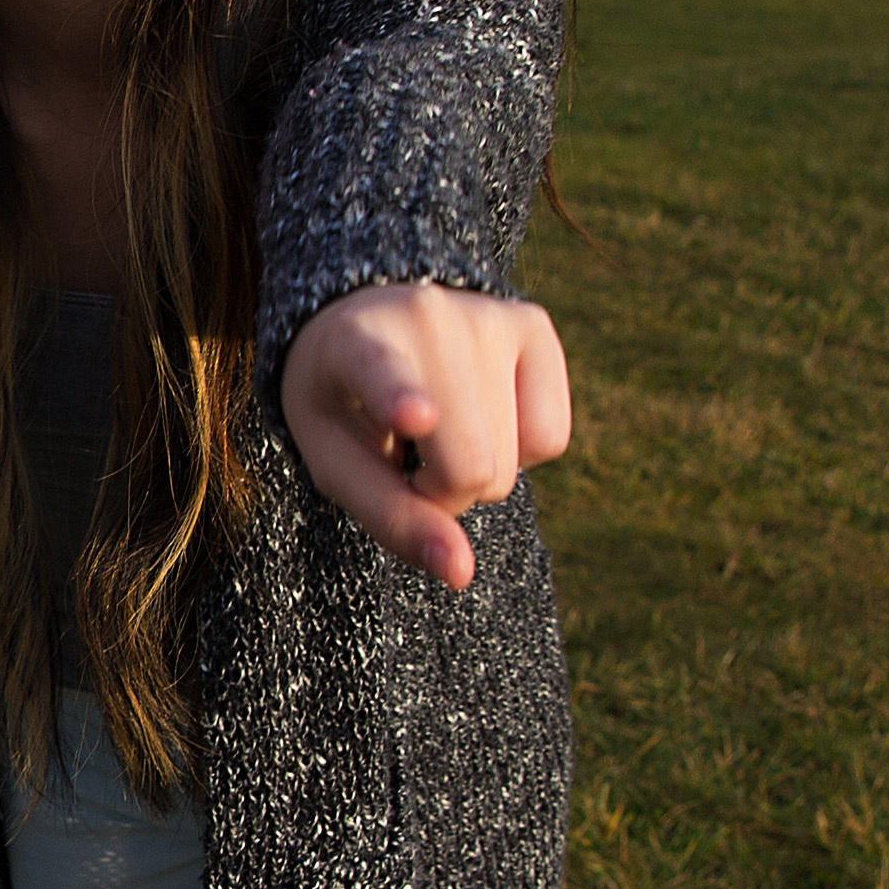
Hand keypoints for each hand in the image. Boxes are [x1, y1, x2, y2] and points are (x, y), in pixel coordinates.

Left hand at [276, 281, 571, 589]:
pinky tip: (481, 415)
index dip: (402, 400)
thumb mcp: (337, 465)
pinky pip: (551, 438)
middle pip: (472, 466)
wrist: (369, 322)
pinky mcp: (533, 324)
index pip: (383, 376)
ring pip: (513, 461)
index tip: (417, 416)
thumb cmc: (345, 406)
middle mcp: (426, 317)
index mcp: (353, 345)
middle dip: (443, 492)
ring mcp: (486, 316)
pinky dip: (520, 450)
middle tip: (410, 459)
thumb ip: (390, 517)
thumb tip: (461, 572)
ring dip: (477, 471)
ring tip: (440, 430)